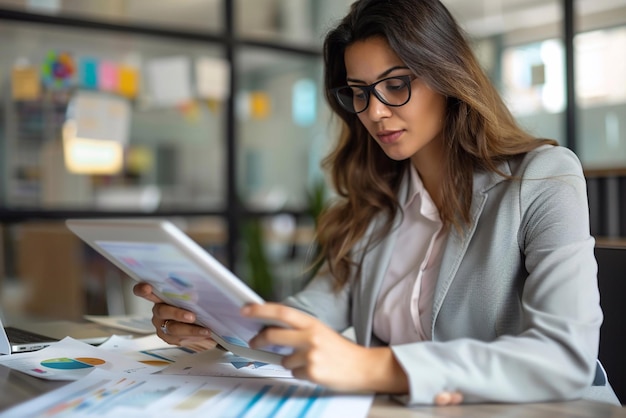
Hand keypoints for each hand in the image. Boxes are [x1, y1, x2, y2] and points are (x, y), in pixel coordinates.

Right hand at [132, 282, 215, 350]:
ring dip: (190, 329)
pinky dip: (194, 336)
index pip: (146, 292)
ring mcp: (161, 326)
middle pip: (162, 311)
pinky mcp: (168, 338)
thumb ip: (191, 296)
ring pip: (172, 328)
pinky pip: (179, 339)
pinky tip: (204, 334)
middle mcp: (158, 311)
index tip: (147, 288)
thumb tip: (196, 295)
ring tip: (205, 330)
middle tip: (192, 316)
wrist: (200, 326)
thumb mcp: (194, 299)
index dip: (143, 289)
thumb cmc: (194, 308)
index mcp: (161, 297)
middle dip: (178, 314)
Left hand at [242, 303, 407, 393]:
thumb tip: (272, 330)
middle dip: (259, 339)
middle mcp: (310, 336)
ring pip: (284, 359)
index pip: (282, 311)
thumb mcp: (321, 331)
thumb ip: (299, 330)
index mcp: (312, 323)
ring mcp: (310, 354)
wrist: (364, 366)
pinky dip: (301, 373)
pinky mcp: (312, 371)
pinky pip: (294, 373)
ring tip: (309, 361)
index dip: (261, 310)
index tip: (246, 309)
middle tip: (254, 342)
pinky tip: (315, 370)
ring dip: (291, 362)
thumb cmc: (341, 350)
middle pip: (273, 334)